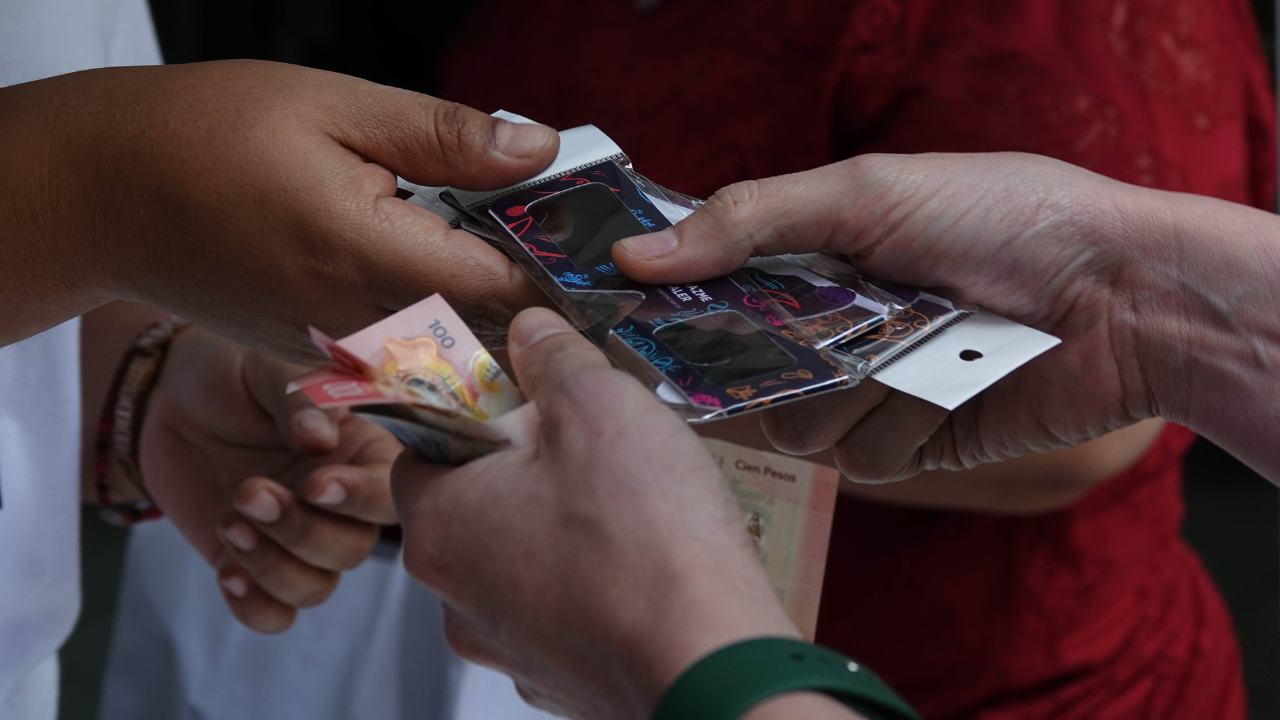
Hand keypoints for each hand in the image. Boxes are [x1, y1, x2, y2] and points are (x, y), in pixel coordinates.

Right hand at [2, 60, 557, 356]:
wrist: (104, 197)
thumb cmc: (207, 136)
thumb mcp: (336, 106)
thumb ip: (446, 137)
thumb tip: (539, 148)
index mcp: (369, 258)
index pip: (505, 289)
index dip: (564, 274)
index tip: (610, 255)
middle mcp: (360, 326)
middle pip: (490, 336)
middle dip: (544, 305)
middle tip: (591, 268)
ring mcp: (338, 354)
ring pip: (453, 357)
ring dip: (502, 321)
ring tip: (537, 275)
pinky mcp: (319, 361)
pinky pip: (408, 359)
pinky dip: (448, 329)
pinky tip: (460, 284)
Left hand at [140, 326, 402, 631]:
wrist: (169, 400)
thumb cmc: (233, 374)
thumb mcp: (268, 368)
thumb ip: (300, 398)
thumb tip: (321, 439)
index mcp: (362, 454)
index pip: (389, 493)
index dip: (360, 498)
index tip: (314, 484)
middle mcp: (341, 505)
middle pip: (354, 550)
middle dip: (301, 531)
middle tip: (249, 491)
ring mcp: (299, 541)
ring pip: (316, 587)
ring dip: (271, 565)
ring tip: (228, 519)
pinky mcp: (254, 566)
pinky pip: (274, 614)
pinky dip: (253, 605)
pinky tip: (225, 570)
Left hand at [391, 309, 798, 719]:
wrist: (711, 661)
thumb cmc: (646, 537)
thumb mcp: (600, 405)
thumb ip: (554, 358)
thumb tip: (531, 331)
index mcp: (441, 525)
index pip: (421, 446)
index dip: (473, 408)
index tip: (525, 395)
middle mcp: (455, 598)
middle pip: (473, 503)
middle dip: (527, 466)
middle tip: (591, 444)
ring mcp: (507, 647)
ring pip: (520, 559)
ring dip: (561, 526)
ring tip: (630, 506)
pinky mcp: (560, 679)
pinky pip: (562, 610)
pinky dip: (592, 583)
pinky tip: (643, 563)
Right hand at [612, 153, 1166, 480]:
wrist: (1121, 293)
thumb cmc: (999, 217)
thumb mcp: (864, 193)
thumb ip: (749, 220)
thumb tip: (636, 255)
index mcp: (802, 260)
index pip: (701, 291)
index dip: (670, 304)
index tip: (637, 307)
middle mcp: (819, 330)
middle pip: (733, 372)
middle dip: (771, 354)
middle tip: (820, 321)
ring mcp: (861, 392)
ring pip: (794, 424)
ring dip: (853, 386)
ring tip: (917, 339)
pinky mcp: (905, 446)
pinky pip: (859, 458)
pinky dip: (901, 420)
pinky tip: (947, 380)